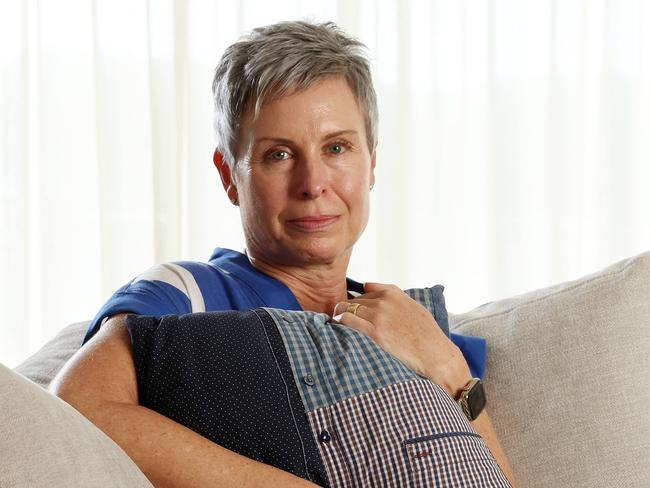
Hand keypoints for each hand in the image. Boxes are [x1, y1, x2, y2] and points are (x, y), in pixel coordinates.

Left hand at [333, 282, 471, 398]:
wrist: (435, 354)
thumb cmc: (426, 334)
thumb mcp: (412, 306)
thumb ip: (392, 295)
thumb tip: (368, 287)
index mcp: (393, 293)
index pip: (365, 291)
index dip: (357, 301)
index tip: (351, 309)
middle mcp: (384, 301)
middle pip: (354, 300)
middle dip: (347, 309)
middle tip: (341, 318)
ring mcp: (378, 315)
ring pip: (348, 308)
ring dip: (340, 315)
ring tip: (336, 323)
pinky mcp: (374, 331)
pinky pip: (347, 320)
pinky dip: (340, 321)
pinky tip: (337, 326)